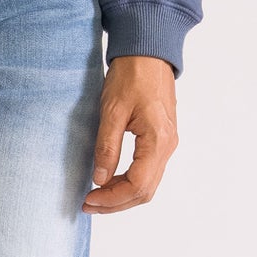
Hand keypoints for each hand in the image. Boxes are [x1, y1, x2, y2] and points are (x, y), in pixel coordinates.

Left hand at [84, 55, 178, 212]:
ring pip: (148, 184)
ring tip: (96, 196)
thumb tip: (100, 179)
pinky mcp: (162, 139)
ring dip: (123, 195)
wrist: (149, 52)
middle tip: (88, 204)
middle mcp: (168, 146)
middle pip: (145, 191)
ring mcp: (168, 143)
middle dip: (116, 203)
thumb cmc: (132, 75)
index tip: (89, 199)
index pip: (137, 185)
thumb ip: (107, 147)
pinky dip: (130, 182)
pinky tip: (110, 181)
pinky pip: (149, 171)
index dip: (112, 198)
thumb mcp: (112, 110)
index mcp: (158, 140)